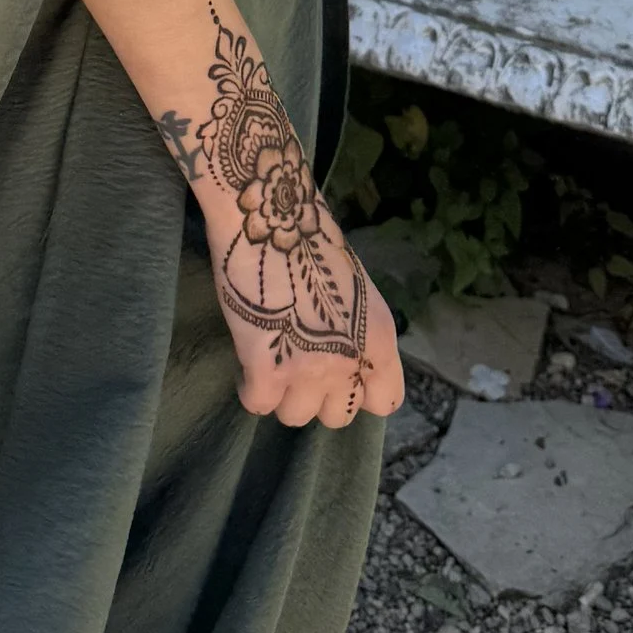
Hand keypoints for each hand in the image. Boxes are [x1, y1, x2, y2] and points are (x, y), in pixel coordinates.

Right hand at [204, 180, 404, 428]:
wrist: (272, 215)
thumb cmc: (311, 238)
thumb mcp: (356, 289)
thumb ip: (354, 330)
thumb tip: (340, 353)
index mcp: (379, 338)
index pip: (385, 401)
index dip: (359, 393)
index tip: (339, 376)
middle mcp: (351, 361)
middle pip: (336, 417)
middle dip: (316, 397)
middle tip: (297, 365)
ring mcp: (310, 369)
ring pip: (294, 416)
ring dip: (280, 394)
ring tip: (269, 360)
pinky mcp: (268, 368)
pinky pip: (258, 404)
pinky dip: (249, 387)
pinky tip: (247, 361)